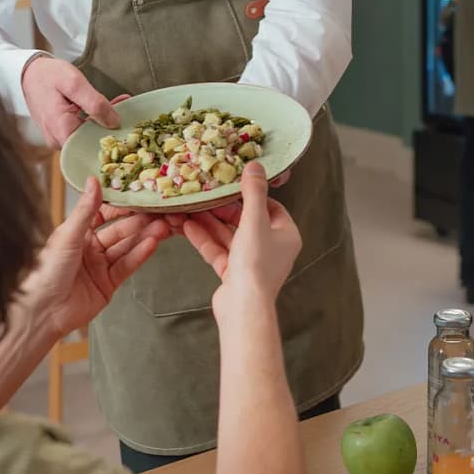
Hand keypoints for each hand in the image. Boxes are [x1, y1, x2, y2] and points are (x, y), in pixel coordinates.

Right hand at [22, 55, 120, 147]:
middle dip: (110, 125)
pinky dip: (94, 120)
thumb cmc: (49, 75)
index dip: (112, 133)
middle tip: (124, 106)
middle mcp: (58, 140)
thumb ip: (94, 103)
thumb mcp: (74, 83)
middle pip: (92, 140)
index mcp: (62, 130)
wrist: (28, 73)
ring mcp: (58, 138)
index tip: (125, 118)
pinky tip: (106, 107)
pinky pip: (81, 131)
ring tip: (119, 103)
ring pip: (88, 135)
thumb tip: (114, 123)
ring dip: (104, 121)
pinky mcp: (59, 133)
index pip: (94, 143)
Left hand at [22, 176, 173, 339]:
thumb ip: (85, 209)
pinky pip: (127, 266)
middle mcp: (90, 247)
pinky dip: (140, 255)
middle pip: (120, 230)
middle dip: (140, 221)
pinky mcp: (108, 283)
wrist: (42, 311)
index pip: (105, 213)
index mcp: (77, 233)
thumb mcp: (67, 235)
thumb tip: (93, 180)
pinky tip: (152, 244)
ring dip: (145, 237)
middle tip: (159, 212)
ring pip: (127, 247)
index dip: (122, 205)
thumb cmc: (46, 271)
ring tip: (163, 227)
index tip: (139, 195)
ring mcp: (100, 266)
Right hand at [182, 162, 301, 317]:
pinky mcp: (234, 274)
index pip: (271, 207)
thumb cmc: (256, 264)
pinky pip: (218, 251)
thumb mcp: (254, 221)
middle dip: (223, 209)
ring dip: (210, 223)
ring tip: (190, 209)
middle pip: (246, 221)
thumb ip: (253, 192)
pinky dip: (204, 239)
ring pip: (229, 236)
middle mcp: (271, 248)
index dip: (251, 195)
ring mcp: (252, 262)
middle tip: (205, 196)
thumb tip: (256, 165)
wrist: (243, 307)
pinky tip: (187, 227)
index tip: (232, 185)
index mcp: (286, 235)